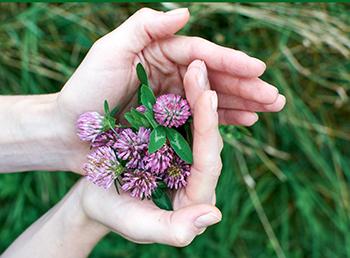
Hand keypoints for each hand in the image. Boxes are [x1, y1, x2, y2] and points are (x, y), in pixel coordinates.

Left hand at [52, 7, 284, 173]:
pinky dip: (223, 120)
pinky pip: (201, 120)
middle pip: (213, 78)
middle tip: (276, 95)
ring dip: (242, 103)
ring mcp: (171, 100)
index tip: (258, 69)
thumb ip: (145, 28)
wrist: (69, 131)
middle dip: (245, 86)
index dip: (230, 61)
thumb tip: (186, 12)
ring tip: (270, 108)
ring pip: (213, 100)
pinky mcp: (169, 124)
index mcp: (159, 53)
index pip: (201, 55)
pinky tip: (246, 121)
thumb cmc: (86, 90)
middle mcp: (169, 74)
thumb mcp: (109, 50)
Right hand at [79, 61, 223, 245]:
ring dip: (197, 92)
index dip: (208, 128)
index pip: (208, 161)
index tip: (206, 95)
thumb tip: (212, 215)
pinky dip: (184, 95)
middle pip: (208, 137)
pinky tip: (184, 73)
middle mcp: (197, 173)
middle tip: (199, 68)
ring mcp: (187, 156)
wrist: (96, 196)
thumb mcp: (138, 224)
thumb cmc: (111, 212)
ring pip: (199, 122)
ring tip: (194, 64)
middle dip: (205, 102)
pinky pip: (184, 116)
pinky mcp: (175, 142)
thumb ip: (174, 229)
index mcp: (195, 196)